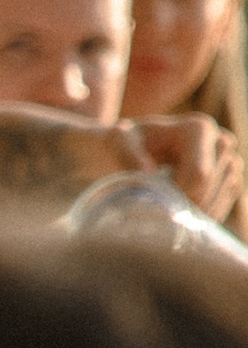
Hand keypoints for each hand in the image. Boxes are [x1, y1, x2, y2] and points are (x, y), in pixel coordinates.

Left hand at [127, 113, 243, 224]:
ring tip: (162, 213)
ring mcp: (229, 163)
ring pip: (217, 202)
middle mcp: (221, 142)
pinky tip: (176, 217)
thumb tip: (147, 172)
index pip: (200, 176)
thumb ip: (128, 155)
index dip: (178, 197)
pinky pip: (221, 207)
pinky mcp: (228, 181)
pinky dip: (199, 219)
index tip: (151, 204)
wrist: (129, 150)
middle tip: (154, 213)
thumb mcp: (118, 143)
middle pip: (209, 191)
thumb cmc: (122, 145)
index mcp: (199, 129)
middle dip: (182, 208)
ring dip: (190, 217)